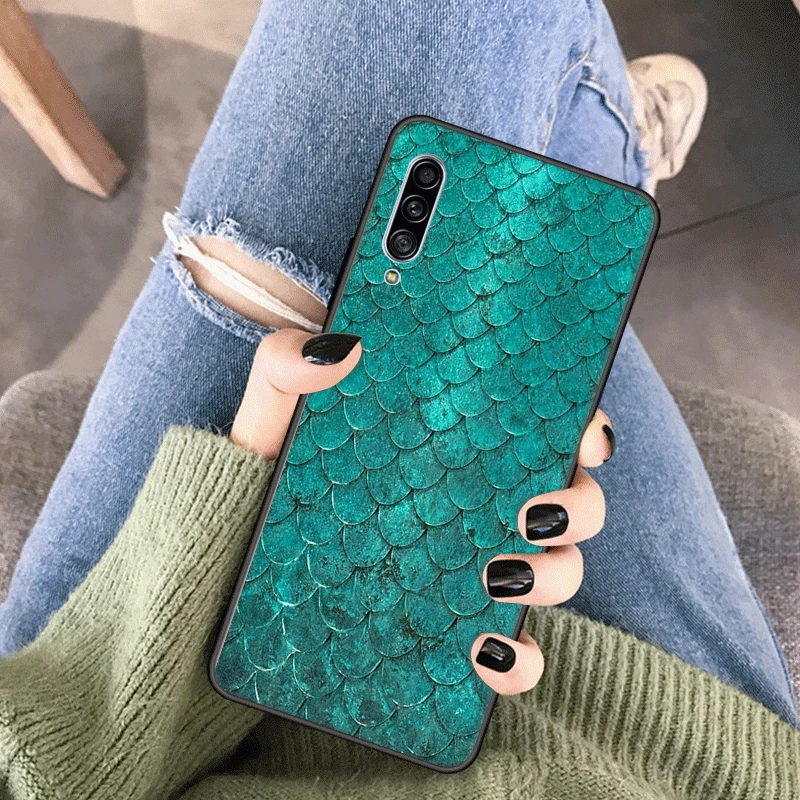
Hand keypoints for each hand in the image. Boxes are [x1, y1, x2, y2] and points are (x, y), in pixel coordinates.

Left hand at [231, 329, 612, 695]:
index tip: (586, 435)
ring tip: (499, 578)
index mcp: (458, 447)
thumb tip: (340, 347)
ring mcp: (472, 569)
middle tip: (531, 513)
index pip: (544, 428)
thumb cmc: (270, 483)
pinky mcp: (456, 630)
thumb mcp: (271, 417)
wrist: (239, 562)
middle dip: (580, 507)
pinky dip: (522, 663)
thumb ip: (285, 364)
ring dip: (555, 578)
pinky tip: (486, 655)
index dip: (585, 427)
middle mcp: (480, 506)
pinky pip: (517, 655)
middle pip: (572, 501)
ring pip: (560, 572)